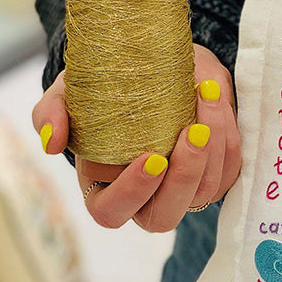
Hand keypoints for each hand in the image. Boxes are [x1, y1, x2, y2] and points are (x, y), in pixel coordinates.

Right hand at [32, 44, 241, 232]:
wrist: (155, 66)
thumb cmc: (107, 88)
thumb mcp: (71, 92)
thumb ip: (51, 113)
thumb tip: (51, 142)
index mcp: (105, 187)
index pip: (113, 211)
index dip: (132, 192)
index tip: (151, 158)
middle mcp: (147, 197)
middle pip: (165, 215)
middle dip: (184, 176)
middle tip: (194, 133)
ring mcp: (184, 190)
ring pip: (206, 190)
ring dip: (214, 146)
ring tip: (207, 96)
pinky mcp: (216, 174)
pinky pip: (229, 170)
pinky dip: (229, 137)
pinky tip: (218, 102)